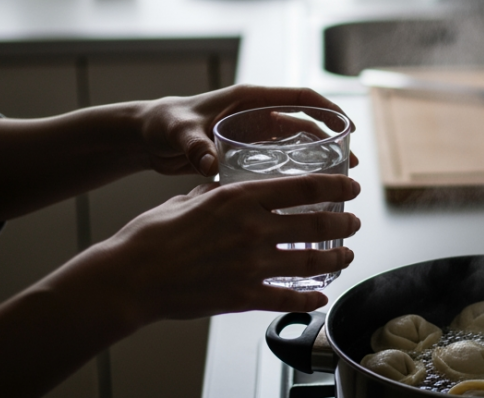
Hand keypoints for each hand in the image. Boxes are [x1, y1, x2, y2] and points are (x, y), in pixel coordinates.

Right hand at [84, 174, 362, 324]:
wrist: (130, 277)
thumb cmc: (151, 236)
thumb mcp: (188, 198)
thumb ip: (216, 192)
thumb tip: (226, 187)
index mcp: (240, 197)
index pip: (305, 187)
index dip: (336, 186)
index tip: (351, 186)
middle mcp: (253, 228)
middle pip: (317, 224)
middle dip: (344, 223)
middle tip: (353, 222)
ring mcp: (251, 264)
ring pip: (312, 262)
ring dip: (337, 257)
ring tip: (347, 254)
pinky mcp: (243, 296)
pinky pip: (288, 298)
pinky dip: (310, 298)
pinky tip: (321, 296)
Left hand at [139, 85, 355, 177]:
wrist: (147, 138)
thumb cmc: (162, 123)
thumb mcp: (178, 132)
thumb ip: (194, 146)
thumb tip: (209, 164)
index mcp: (248, 100)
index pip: (299, 98)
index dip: (327, 110)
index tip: (348, 127)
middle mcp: (255, 115)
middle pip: (304, 123)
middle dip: (330, 139)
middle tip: (349, 164)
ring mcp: (252, 134)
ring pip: (295, 144)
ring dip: (316, 157)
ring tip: (336, 179)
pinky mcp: (245, 152)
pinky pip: (278, 160)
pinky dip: (293, 171)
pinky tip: (304, 193)